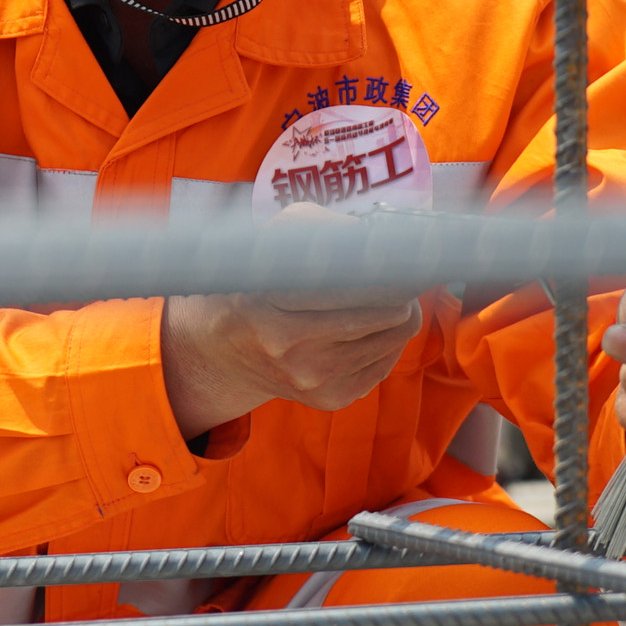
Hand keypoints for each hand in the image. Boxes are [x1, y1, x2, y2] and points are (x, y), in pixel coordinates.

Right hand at [160, 204, 424, 437]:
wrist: (225, 353)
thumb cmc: (255, 283)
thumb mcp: (271, 241)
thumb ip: (320, 227)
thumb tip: (378, 234)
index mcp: (268, 310)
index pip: (353, 284)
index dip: (386, 265)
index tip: (396, 250)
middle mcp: (292, 352)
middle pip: (389, 312)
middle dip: (400, 285)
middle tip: (397, 269)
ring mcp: (314, 382)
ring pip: (396, 335)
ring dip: (399, 309)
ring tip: (383, 293)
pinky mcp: (332, 399)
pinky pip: (389, 359)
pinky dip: (388, 337)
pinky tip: (369, 323)